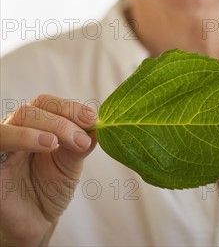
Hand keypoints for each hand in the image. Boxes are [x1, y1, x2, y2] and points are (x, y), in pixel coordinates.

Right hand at [0, 95, 96, 245]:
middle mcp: (15, 130)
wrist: (34, 223)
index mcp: (34, 125)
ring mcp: (3, 146)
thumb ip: (80, 143)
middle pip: (32, 109)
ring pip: (17, 119)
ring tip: (58, 142)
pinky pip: (0, 142)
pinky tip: (46, 145)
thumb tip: (99, 126)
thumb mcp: (70, 164)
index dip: (70, 108)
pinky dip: (23, 138)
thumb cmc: (50, 189)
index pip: (46, 103)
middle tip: (82, 140)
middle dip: (62, 121)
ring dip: (43, 125)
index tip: (93, 119)